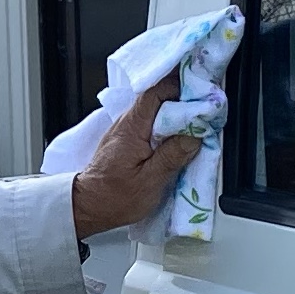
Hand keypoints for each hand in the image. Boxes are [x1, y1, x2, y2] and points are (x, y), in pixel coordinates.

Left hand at [69, 74, 204, 241]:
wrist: (89, 206)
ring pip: (155, 110)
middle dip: (182, 99)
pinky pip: (151, 123)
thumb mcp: (149, 181)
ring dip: (176, 113)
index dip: (179, 87)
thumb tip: (194, 136)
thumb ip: (172, 156)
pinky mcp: (128, 139)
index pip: (156, 92)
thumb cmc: (113, 197)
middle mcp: (127, 123)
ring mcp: (126, 130)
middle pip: (158, 98)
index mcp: (132, 128)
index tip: (200, 92)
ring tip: (197, 122)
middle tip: (205, 108)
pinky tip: (179, 136)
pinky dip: (167, 125)